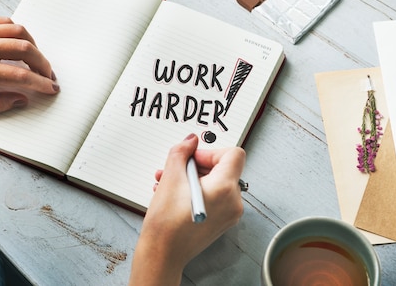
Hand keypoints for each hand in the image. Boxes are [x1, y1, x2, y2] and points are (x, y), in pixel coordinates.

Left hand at [0, 17, 58, 113]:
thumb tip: (20, 100)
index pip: (19, 75)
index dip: (40, 83)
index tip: (51, 88)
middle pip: (25, 49)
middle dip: (43, 64)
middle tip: (48, 75)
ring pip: (18, 31)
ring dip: (34, 45)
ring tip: (37, 59)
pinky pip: (5, 22)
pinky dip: (18, 31)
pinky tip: (20, 43)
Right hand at [129, 133, 245, 285]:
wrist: (162, 254)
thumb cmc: (167, 223)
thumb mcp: (171, 178)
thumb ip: (181, 152)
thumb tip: (190, 140)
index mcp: (225, 188)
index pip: (233, 154)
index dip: (211, 151)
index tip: (193, 157)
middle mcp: (233, 202)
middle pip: (223, 169)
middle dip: (197, 165)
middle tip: (176, 169)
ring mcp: (229, 214)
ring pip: (216, 183)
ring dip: (192, 178)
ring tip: (168, 182)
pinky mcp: (221, 222)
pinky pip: (214, 197)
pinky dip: (197, 191)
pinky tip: (174, 194)